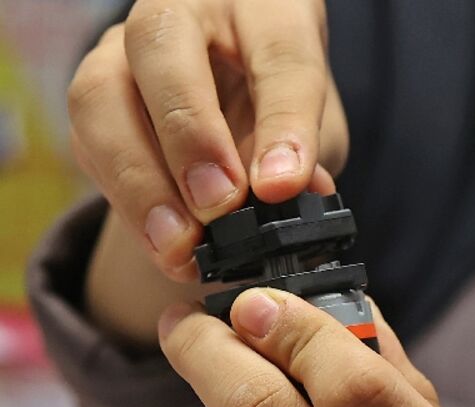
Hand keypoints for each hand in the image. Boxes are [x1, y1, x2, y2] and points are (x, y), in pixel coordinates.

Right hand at [73, 0, 347, 344]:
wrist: (236, 91)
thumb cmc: (283, 99)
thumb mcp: (315, 121)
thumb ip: (308, 153)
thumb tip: (301, 198)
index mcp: (263, 7)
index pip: (278, 54)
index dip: (283, 123)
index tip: (281, 186)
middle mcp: (183, 11)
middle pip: (162, 48)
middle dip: (189, 135)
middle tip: (218, 206)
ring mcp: (125, 47)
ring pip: (103, 95)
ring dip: (140, 181)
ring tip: (180, 245)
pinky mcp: (95, 93)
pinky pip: (89, 142)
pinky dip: (126, 201)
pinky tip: (161, 244)